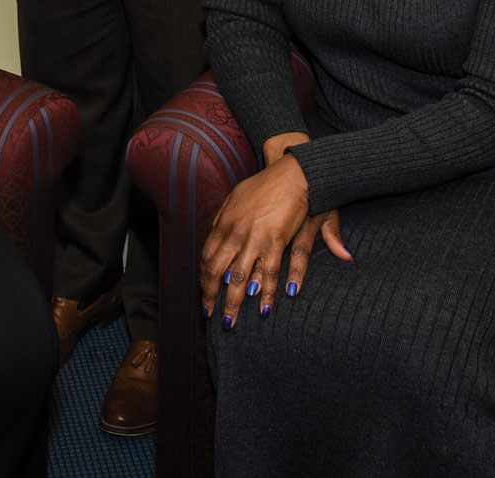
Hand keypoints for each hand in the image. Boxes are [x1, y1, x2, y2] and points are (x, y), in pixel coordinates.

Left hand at [198, 132, 348, 326]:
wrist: (291, 171)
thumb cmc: (265, 184)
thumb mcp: (237, 198)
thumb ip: (225, 218)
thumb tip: (215, 231)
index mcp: (224, 221)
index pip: (207, 255)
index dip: (204, 276)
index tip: (203, 292)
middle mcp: (234, 231)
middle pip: (217, 270)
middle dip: (211, 295)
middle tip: (209, 314)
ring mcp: (254, 237)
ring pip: (239, 277)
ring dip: (234, 302)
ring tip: (230, 322)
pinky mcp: (275, 240)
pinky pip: (268, 273)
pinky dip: (266, 293)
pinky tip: (263, 308)